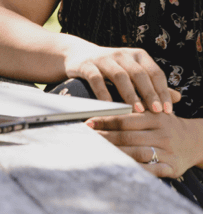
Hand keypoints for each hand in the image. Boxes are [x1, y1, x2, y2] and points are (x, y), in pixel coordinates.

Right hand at [63, 43, 177, 113]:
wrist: (78, 55)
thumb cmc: (112, 69)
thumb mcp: (133, 73)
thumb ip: (153, 85)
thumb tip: (177, 98)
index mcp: (137, 55)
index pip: (154, 72)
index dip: (162, 91)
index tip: (168, 110)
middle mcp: (121, 54)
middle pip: (139, 73)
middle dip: (149, 93)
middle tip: (156, 111)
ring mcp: (103, 58)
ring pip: (120, 75)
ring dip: (130, 94)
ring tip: (137, 110)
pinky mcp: (86, 65)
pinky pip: (96, 79)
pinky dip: (104, 93)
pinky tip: (110, 106)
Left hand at [87, 111, 202, 178]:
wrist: (195, 141)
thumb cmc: (164, 124)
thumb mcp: (152, 112)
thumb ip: (130, 110)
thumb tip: (99, 106)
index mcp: (155, 117)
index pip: (124, 119)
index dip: (104, 121)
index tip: (87, 122)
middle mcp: (162, 134)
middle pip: (127, 137)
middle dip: (104, 137)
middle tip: (86, 138)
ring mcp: (167, 151)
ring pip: (137, 153)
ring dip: (115, 153)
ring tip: (97, 151)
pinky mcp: (172, 167)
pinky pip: (152, 170)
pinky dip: (135, 169)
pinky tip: (119, 166)